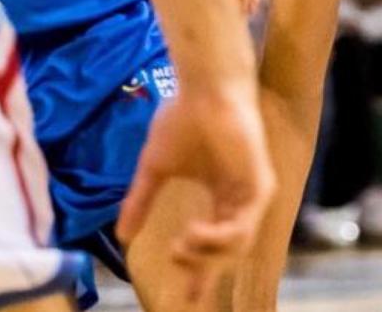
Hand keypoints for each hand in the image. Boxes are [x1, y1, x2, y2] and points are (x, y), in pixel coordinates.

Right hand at [116, 84, 274, 302]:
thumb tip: (121, 235)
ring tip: (183, 243)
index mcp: (220, 198)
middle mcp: (238, 200)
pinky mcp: (260, 184)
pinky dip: (220, 237)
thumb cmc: (182, 119)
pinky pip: (244, 226)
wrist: (204, 89)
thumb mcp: (154, 169)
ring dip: (206, 253)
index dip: (196, 275)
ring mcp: (251, 193)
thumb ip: (140, 201)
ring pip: (235, 245)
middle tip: (174, 259)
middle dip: (199, 268)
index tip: (181, 301)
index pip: (210, 246)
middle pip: (224, 253)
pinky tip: (197, 231)